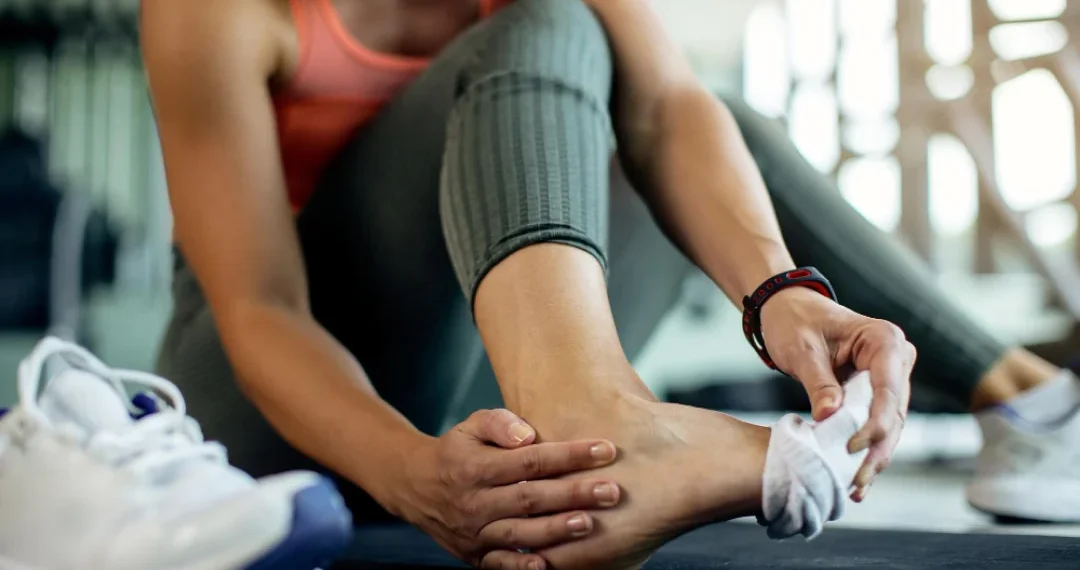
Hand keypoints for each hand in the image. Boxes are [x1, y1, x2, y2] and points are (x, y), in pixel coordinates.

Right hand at [397, 408, 621, 568]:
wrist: (415, 487)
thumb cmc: (457, 450)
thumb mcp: (471, 426)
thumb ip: (499, 423)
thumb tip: (527, 436)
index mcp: (477, 468)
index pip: (530, 461)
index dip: (569, 455)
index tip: (606, 450)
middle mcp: (476, 502)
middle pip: (531, 497)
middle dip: (574, 493)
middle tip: (612, 490)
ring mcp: (475, 532)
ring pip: (520, 532)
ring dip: (556, 530)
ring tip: (590, 523)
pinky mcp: (474, 555)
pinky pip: (499, 564)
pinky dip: (521, 566)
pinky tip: (548, 565)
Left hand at [759, 287, 915, 499]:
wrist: (788, 310)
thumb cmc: (794, 321)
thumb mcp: (802, 350)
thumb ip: (818, 383)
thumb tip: (829, 418)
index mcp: (884, 339)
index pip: (888, 390)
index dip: (874, 424)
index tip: (852, 447)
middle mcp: (897, 357)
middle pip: (894, 412)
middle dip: (876, 449)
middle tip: (857, 482)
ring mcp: (891, 375)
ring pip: (891, 424)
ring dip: (875, 456)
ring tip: (857, 487)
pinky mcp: (878, 391)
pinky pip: (878, 423)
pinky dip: (867, 448)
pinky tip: (858, 477)